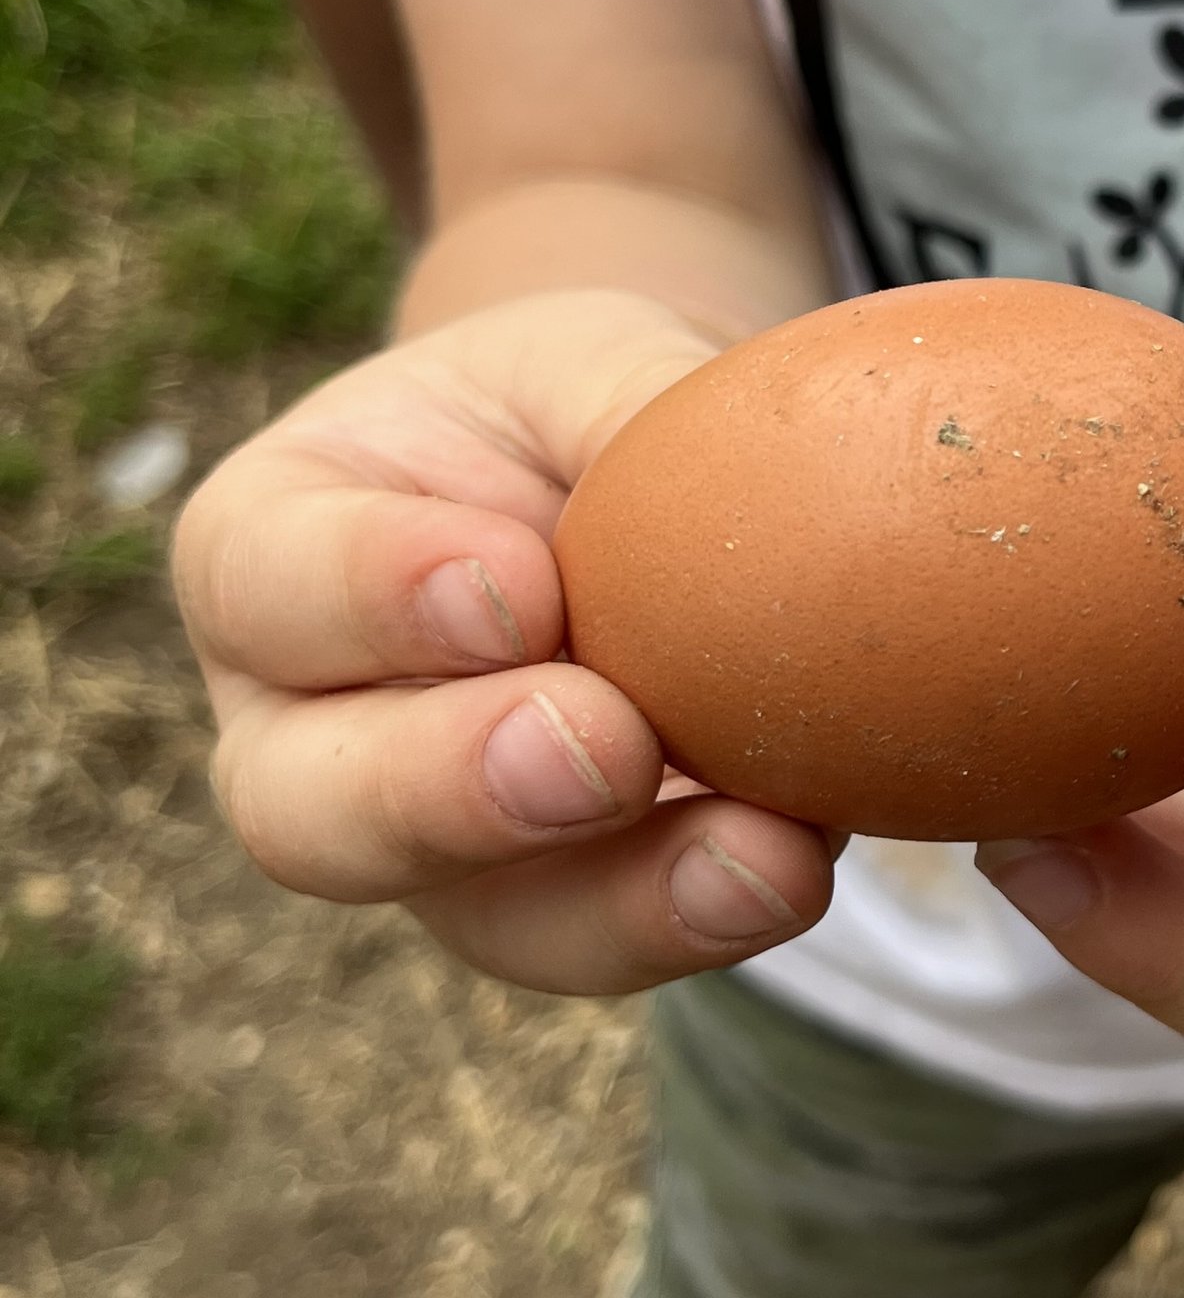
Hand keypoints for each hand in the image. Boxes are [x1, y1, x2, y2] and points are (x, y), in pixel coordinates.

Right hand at [174, 291, 835, 991]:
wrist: (653, 493)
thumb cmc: (577, 406)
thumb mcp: (585, 359)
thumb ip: (629, 408)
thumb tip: (753, 483)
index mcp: (269, 551)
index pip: (269, 583)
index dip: (377, 596)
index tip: (519, 586)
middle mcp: (309, 727)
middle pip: (314, 810)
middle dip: (460, 791)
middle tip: (605, 752)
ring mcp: (434, 844)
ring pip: (480, 919)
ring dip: (622, 900)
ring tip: (759, 859)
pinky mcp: (568, 898)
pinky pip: (617, 937)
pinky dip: (708, 911)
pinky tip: (799, 863)